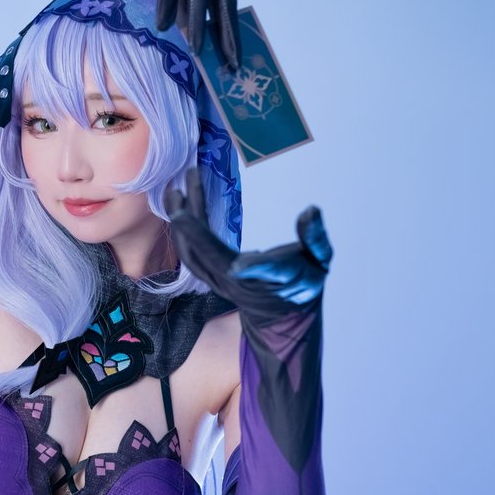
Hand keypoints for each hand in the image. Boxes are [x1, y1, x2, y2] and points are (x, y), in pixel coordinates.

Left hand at [164, 168, 331, 314]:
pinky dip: (181, 231)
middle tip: (190, 179)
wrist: (281, 315)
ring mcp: (220, 282)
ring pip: (193, 255)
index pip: (264, 273)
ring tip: (175, 191)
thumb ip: (315, 239)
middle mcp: (241, 284)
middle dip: (196, 223)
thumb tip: (310, 212)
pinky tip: (178, 208)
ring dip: (182, 222)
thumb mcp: (319, 261)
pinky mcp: (210, 277)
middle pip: (213, 256)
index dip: (253, 268)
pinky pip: (189, 255)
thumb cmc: (303, 282)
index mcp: (274, 279)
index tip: (239, 265)